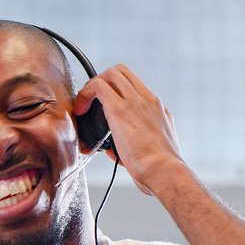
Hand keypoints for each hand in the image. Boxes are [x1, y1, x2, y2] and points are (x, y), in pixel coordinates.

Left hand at [73, 64, 181, 195]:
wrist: (164, 172)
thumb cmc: (159, 170)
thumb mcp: (151, 152)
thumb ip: (133, 145)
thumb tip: (114, 150)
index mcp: (158, 110)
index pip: (135, 87)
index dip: (116, 91)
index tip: (104, 106)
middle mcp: (148, 100)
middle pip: (123, 72)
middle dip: (102, 82)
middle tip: (91, 102)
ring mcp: (135, 101)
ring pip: (111, 73)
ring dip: (93, 86)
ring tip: (83, 105)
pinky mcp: (120, 108)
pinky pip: (98, 86)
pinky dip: (85, 94)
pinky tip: (80, 110)